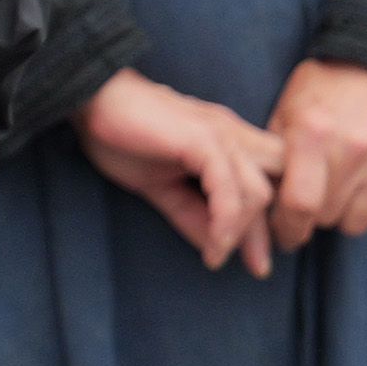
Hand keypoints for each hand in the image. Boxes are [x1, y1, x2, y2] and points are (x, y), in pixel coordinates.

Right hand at [76, 69, 278, 272]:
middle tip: (258, 267)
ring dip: (244, 233)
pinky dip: (225, 223)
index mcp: (228, 140)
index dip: (274, 216)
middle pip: (276, 187)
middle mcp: (234, 135)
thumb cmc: (119, 136)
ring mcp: (221, 135)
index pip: (273, 179)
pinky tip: (214, 247)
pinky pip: (228, 190)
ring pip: (257, 192)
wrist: (90, 98)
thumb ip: (193, 214)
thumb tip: (216, 251)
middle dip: (275, 228)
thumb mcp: (161, 185)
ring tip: (219, 255)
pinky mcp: (203, 140)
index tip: (258, 256)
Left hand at [266, 60, 366, 247]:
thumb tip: (262, 204)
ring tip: (333, 193)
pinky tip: (359, 188)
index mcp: (313, 133)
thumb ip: (273, 157)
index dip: (287, 229)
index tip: (283, 234)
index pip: (300, 203)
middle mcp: (353, 148)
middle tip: (306, 203)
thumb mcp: (284, 112)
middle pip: (327, 216)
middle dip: (311, 218)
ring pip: (357, 221)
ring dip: (341, 216)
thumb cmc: (320, 92)